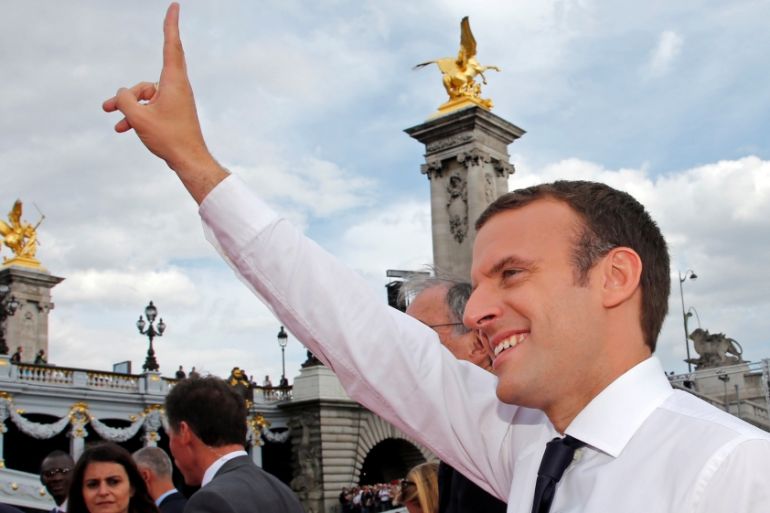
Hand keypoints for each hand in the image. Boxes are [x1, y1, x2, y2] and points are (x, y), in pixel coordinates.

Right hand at [103, 3, 226, 202]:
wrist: (189, 161)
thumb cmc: (169, 138)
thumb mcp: (139, 117)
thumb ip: (125, 100)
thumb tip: (121, 94)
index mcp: (174, 82)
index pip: (172, 45)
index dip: (171, 24)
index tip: (175, 6)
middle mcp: (176, 87)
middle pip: (145, 83)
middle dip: (127, 96)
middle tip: (104, 108)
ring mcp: (175, 101)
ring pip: (145, 97)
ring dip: (129, 110)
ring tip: (115, 124)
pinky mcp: (173, 112)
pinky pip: (151, 108)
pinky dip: (138, 116)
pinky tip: (123, 129)